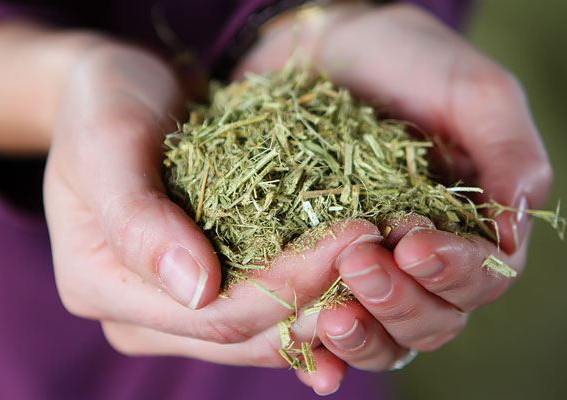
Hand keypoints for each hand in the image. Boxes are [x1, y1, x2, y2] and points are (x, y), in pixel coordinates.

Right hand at [42, 38, 390, 375]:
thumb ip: (136, 219)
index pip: (211, 316)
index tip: (350, 240)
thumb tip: (196, 291)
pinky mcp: (205, 288)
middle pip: (242, 333)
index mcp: (99, 286)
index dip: (286, 288)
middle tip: (377, 250)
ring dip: (323, 306)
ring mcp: (173, 307)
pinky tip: (355, 292)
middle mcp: (138, 313)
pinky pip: (262, 312)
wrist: (119, 94)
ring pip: (260, 333)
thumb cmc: (104, 105)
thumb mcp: (108, 142)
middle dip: (316, 297)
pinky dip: (309, 302)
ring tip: (378, 266)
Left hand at [234, 2, 551, 393]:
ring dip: (363, 334)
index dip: (454, 273)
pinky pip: (320, 324)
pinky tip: (304, 342)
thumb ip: (509, 155)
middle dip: (401, 302)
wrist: (326, 49)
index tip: (414, 244)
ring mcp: (367, 269)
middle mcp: (420, 259)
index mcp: (469, 226)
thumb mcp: (472, 94)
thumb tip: (516, 232)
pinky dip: (319, 348)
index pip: (481, 278)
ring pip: (383, 335)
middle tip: (362, 263)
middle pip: (432, 320)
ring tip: (330, 314)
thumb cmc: (407, 61)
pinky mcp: (314, 268)